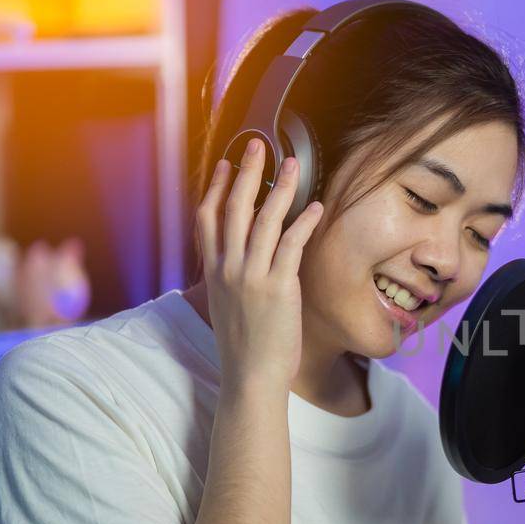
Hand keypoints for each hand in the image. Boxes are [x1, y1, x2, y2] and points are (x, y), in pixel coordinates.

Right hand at [194, 138, 323, 393]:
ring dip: (282, 188)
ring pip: (265, 220)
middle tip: (259, 145)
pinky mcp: (277, 288)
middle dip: (248, 173)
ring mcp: (251, 276)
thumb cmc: (244, 347)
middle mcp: (228, 268)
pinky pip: (291, 246)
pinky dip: (304, 223)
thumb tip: (242, 259)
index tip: (228, 164)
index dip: (217, 187)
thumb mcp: (228, 305)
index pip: (208, 218)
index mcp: (214, 271)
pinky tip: (316, 207)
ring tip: (295, 164)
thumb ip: (231, 278)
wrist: (250, 378)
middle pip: (234, 208)